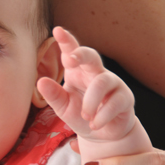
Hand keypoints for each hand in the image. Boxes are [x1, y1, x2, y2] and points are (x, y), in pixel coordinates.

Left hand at [37, 27, 135, 141]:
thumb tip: (40, 81)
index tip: (57, 30)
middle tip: (70, 59)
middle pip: (92, 56)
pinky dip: (102, 115)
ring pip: (103, 81)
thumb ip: (53, 95)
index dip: (66, 41)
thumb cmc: (81, 115)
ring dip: (91, 100)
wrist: (102, 134)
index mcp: (77, 72)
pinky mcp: (125, 98)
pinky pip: (114, 102)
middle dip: (81, 54)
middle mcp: (95, 73)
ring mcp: (113, 84)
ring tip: (85, 116)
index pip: (71, 52)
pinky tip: (95, 124)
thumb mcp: (63, 107)